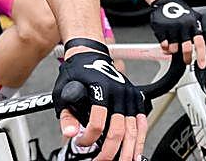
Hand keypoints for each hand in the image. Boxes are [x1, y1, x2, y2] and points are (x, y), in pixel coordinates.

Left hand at [55, 46, 147, 160]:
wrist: (90, 54)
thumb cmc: (77, 71)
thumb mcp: (63, 91)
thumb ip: (66, 115)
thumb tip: (69, 134)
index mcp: (99, 87)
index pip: (98, 122)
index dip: (88, 138)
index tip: (80, 143)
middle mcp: (118, 91)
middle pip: (118, 130)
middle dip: (110, 152)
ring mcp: (129, 95)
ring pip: (133, 130)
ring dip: (129, 151)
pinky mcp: (136, 97)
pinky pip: (142, 122)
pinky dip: (141, 139)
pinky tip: (137, 152)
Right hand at [148, 0, 205, 68]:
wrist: (165, 0)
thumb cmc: (180, 10)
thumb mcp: (192, 18)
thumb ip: (196, 31)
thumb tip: (203, 47)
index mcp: (192, 25)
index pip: (199, 43)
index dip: (201, 56)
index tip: (201, 65)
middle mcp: (183, 26)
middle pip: (186, 48)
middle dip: (186, 58)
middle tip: (186, 60)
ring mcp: (171, 27)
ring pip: (174, 49)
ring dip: (174, 50)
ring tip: (174, 44)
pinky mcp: (161, 28)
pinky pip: (163, 45)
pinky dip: (165, 46)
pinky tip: (166, 40)